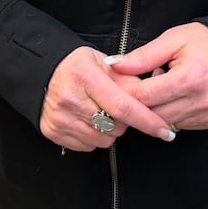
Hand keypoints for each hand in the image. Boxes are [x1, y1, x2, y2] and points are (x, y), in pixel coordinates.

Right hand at [40, 46, 175, 151]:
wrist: (41, 72)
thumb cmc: (78, 66)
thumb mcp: (103, 62)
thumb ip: (128, 79)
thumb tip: (154, 97)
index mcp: (85, 76)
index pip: (123, 106)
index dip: (147, 120)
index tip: (166, 131)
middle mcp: (70, 98)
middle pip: (115, 126)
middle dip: (125, 121)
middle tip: (117, 106)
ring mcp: (59, 117)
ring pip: (103, 140)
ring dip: (110, 130)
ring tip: (100, 112)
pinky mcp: (52, 132)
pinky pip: (87, 146)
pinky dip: (94, 137)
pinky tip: (87, 120)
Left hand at [106, 23, 207, 131]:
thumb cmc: (204, 43)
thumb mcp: (173, 40)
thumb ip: (143, 56)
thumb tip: (114, 64)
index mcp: (190, 78)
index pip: (146, 95)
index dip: (125, 90)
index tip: (114, 84)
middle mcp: (201, 101)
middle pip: (152, 113)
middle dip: (136, 102)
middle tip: (128, 87)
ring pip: (164, 122)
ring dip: (152, 109)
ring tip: (152, 88)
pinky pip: (179, 124)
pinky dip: (169, 113)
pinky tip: (170, 96)